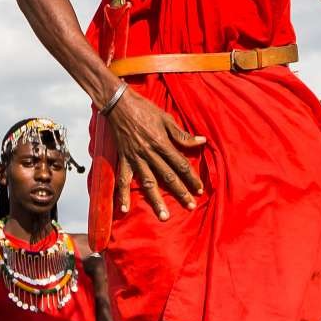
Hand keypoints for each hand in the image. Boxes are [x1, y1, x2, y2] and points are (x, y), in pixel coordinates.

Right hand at [104, 89, 206, 220]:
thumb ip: (183, 134)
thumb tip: (202, 141)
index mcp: (162, 143)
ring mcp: (135, 159)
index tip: (200, 190)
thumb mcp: (167, 119)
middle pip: (168, 177)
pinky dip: (122, 195)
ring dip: (156, 200)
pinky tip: (124, 209)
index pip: (181, 165)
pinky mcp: (124, 159)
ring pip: (148, 183)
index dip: (192, 178)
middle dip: (180, 192)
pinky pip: (123, 180)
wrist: (119, 104)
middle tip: (190, 206)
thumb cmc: (145, 109)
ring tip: (164, 216)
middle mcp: (149, 154)